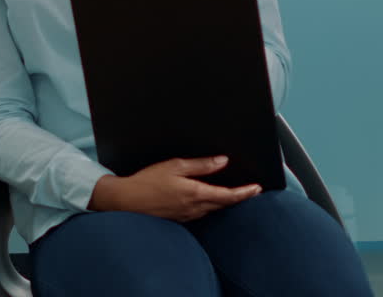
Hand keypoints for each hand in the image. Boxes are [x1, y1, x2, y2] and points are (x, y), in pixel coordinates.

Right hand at [88, 156, 260, 221]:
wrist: (125, 201)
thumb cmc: (146, 182)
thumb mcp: (174, 166)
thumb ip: (201, 165)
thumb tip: (222, 161)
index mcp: (194, 193)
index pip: (227, 196)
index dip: (245, 193)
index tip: (257, 188)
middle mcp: (193, 208)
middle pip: (223, 204)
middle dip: (239, 197)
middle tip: (252, 189)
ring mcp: (187, 216)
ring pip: (213, 209)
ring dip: (225, 202)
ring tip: (236, 192)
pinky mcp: (180, 220)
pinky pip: (201, 213)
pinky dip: (211, 205)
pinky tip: (211, 198)